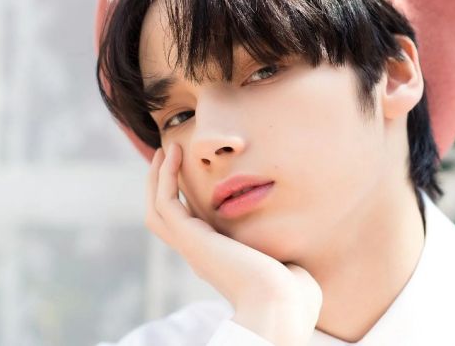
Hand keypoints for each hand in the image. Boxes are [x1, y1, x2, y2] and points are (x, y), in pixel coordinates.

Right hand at [146, 143, 322, 344]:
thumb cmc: (293, 295)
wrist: (282, 304)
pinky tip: (172, 156)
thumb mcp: (286, 268)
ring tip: (166, 151)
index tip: (189, 176)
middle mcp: (199, 255)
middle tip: (167, 156)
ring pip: (158, 210)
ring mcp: (192, 248)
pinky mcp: (192, 239)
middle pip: (165, 219)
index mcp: (218, 260)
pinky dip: (164, 178)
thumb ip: (284, 258)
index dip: (185, 201)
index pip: (190, 228)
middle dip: (163, 187)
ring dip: (158, 179)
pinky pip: (165, 203)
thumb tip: (296, 259)